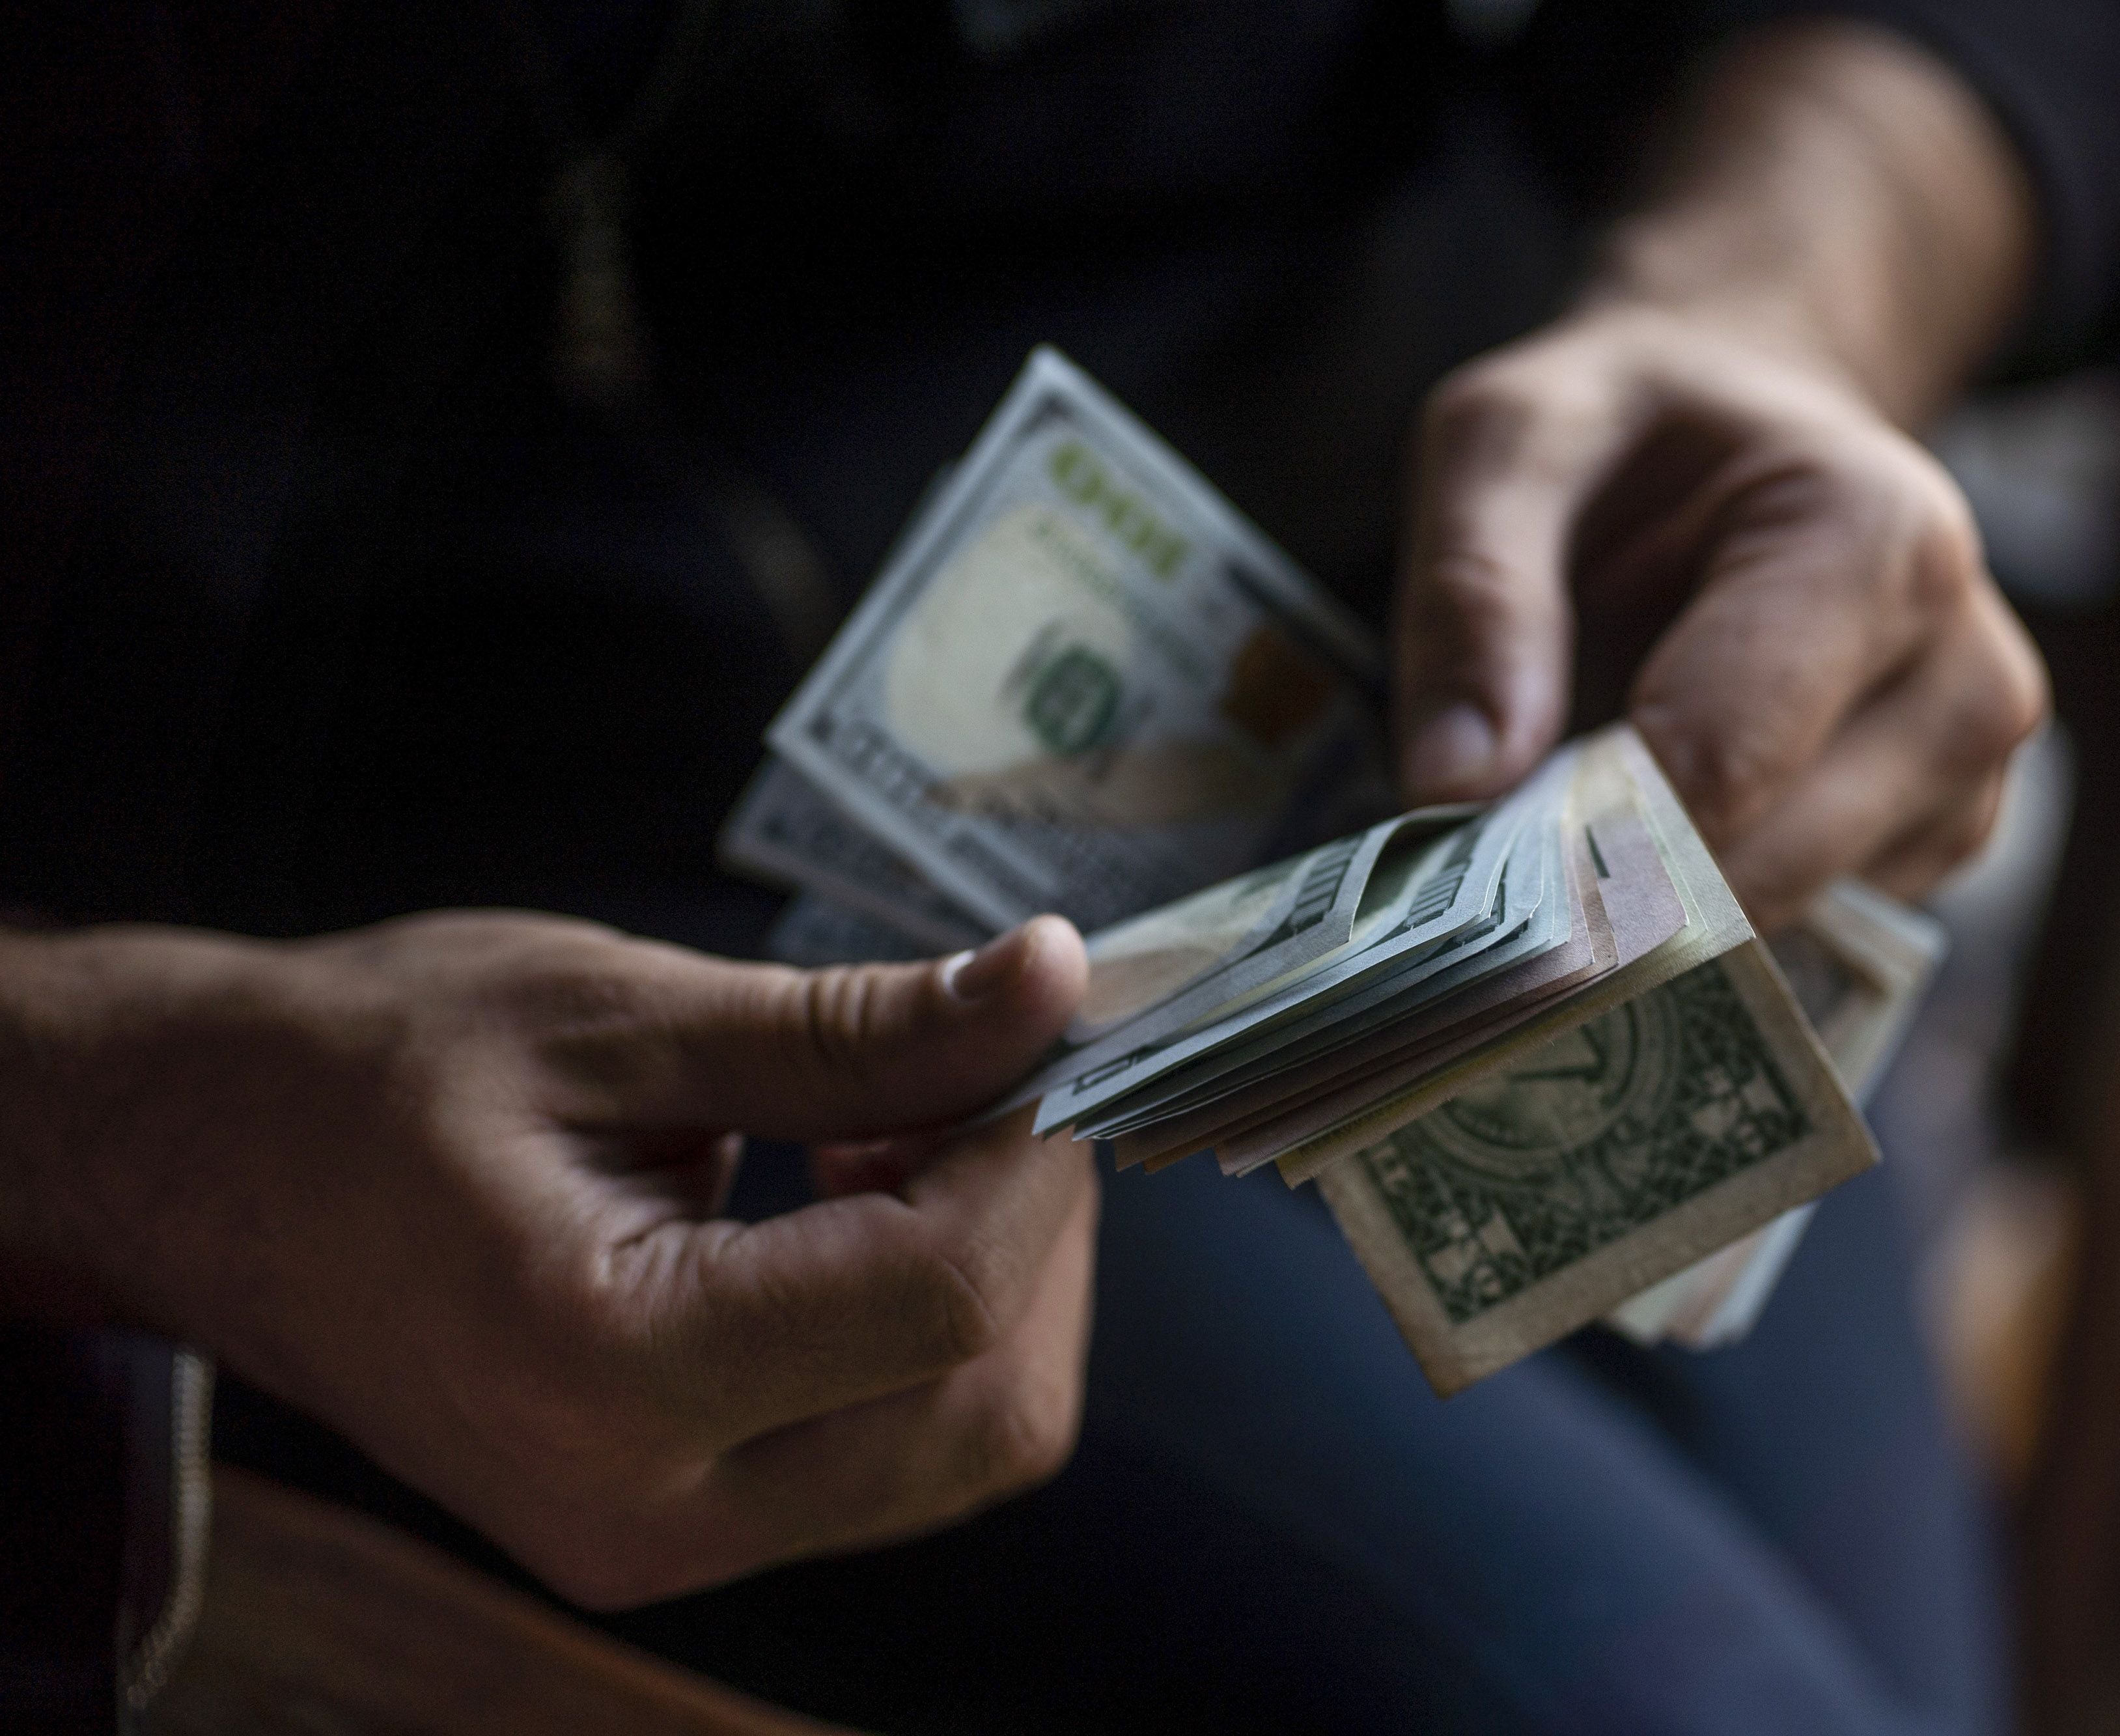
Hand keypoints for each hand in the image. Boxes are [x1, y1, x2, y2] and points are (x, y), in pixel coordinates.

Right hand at [1, 910, 1092, 1607]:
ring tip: (896, 1120)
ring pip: (964, 1442)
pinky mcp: (679, 1523)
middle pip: (990, 1404)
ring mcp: (664, 1541)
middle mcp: (649, 1507)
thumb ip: (853, 1028)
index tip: (1047, 1027)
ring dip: (990, 1271)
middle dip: (1035, 1222)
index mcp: (609, 1372)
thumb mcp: (618, 1012)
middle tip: (984, 1068)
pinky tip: (856, 1188)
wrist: (207, 1169)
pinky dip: (928, 1318)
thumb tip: (1051, 986)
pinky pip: (891, 1447)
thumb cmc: (369, 1070)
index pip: (944, 1297)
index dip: (1035, 1152)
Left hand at [1394, 304, 2045, 929]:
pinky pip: (1802, 939)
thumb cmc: (1630, 431)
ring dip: (1654, 910)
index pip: (1719, 762)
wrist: (1750, 427)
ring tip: (1576, 813)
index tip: (1469, 875)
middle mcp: (1967, 671)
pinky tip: (1651, 834)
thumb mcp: (1510, 439)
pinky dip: (1705, 919)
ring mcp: (1969, 777)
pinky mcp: (1940, 846)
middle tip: (1490, 868)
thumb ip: (1473, 591)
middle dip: (1608, 889)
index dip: (1579, 840)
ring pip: (1780, 927)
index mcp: (1878, 539)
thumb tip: (1454, 790)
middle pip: (1758, 869)